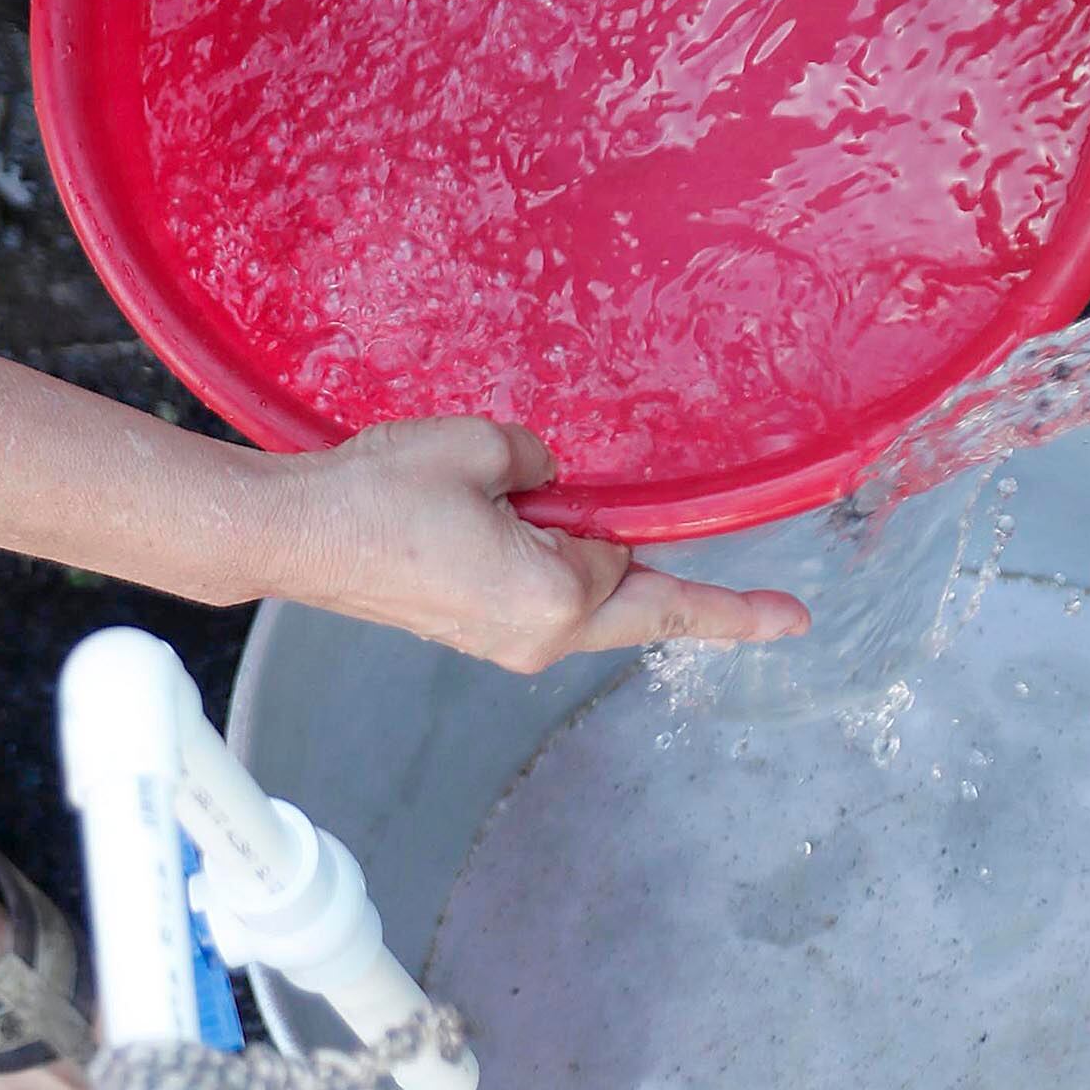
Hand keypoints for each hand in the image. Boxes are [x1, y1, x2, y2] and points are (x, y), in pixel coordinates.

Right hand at [270, 417, 811, 674]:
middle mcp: (538, 635)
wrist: (296, 536)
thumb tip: (548, 479)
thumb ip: (542, 460)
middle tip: (776, 614)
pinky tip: (554, 536)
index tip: (792, 619)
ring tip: (602, 527)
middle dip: (701, 607)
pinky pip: (550, 606)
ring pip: (591, 609)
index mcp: (555, 594)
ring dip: (611, 570)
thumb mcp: (481, 446)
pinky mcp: (475, 633)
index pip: (645, 568)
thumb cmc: (380, 494)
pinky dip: (567, 574)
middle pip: (638, 612)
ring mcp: (504, 643)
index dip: (722, 589)